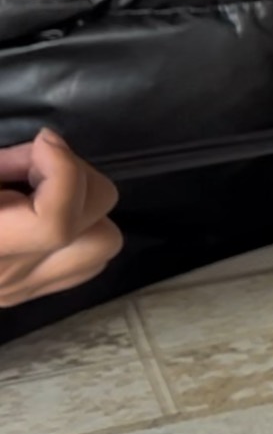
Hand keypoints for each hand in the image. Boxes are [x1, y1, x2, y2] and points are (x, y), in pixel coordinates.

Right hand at [0, 130, 122, 306]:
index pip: (57, 224)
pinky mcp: (25, 291)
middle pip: (98, 234)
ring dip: (86, 209)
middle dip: (80, 182)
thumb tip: (45, 151)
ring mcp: (21, 290)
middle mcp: (11, 278)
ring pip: (102, 250)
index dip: (65, 171)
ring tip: (40, 186)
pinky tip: (42, 208)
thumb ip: (5, 164)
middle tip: (35, 162)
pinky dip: (80, 230)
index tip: (43, 141)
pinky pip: (83, 263)